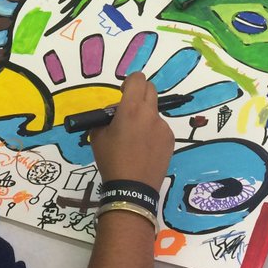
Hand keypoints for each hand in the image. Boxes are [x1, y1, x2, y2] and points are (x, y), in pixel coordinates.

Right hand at [88, 73, 174, 189]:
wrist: (132, 188)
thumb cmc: (111, 159)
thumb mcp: (97, 136)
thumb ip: (105, 118)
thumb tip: (113, 115)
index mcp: (131, 108)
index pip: (137, 79)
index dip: (130, 82)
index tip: (123, 93)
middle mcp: (150, 113)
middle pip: (150, 89)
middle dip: (140, 93)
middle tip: (129, 109)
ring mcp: (163, 127)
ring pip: (154, 111)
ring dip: (145, 116)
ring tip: (135, 139)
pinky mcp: (170, 140)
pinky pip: (160, 128)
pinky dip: (152, 132)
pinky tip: (144, 149)